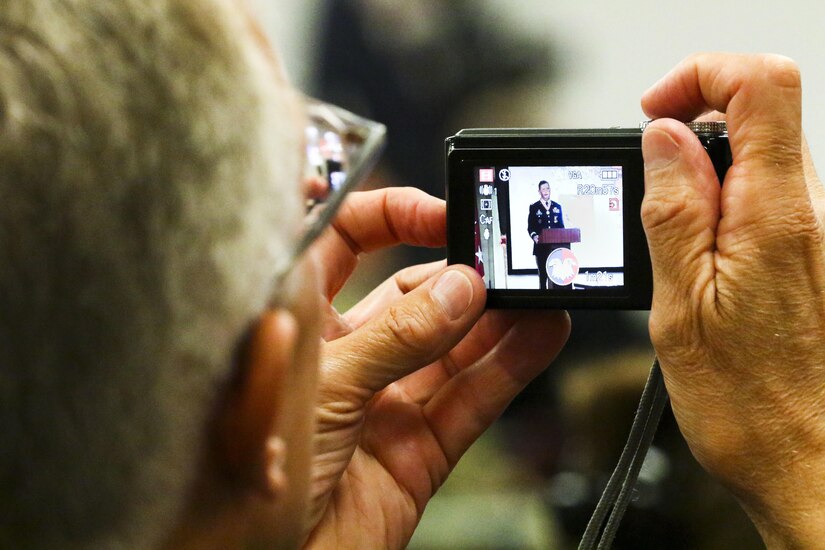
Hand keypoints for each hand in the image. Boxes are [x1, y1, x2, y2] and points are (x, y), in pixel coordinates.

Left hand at [302, 187, 569, 547]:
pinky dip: (509, 367)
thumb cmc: (248, 481)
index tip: (442, 213)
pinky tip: (541, 333)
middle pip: (415, 293)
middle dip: (462, 272)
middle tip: (506, 256)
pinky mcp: (418, 450)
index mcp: (300, 322)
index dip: (393, 217)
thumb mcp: (323, 386)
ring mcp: (385, 401)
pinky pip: (471, 400)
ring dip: (498, 316)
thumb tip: (458, 290)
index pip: (346, 241)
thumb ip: (396, 337)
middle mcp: (346, 355)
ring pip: (452, 346)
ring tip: (540, 287)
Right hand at [641, 53, 824, 546]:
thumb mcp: (681, 308)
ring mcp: (812, 231)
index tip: (653, 113)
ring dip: (700, 171)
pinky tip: (692, 253)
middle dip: (690, 125)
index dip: (700, 75)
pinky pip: (761, 196)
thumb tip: (664, 139)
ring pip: (756, 155)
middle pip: (759, 110)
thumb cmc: (750, 404)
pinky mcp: (805, 252)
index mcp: (775, 216)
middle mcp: (807, 213)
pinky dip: (717, 203)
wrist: (808, 460)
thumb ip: (674, 212)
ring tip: (668, 233)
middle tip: (647, 181)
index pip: (761, 85)